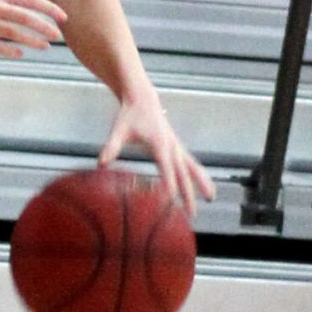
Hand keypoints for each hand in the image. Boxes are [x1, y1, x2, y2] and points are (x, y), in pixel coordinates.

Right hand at [0, 0, 66, 57]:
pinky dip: (8, 50)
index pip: (29, 0)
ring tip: (46, 47)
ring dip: (30, 40)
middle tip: (58, 35)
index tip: (62, 16)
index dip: (48, 8)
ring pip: (12, 32)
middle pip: (23, 16)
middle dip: (43, 26)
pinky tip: (20, 54)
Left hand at [99, 94, 218, 205]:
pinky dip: (199, 174)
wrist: (142, 98)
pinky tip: (205, 186)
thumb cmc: (129, 115)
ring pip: (193, 167)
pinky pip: (191, 162)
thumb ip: (111, 148)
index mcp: (159, 144)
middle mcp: (172, 146)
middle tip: (191, 213)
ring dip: (201, 182)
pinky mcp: (177, 146)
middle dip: (188, 192)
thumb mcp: (118, 130)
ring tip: (211, 198)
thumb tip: (101, 165)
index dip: (169, 184)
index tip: (171, 200)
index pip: (166, 168)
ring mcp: (177, 146)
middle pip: (183, 173)